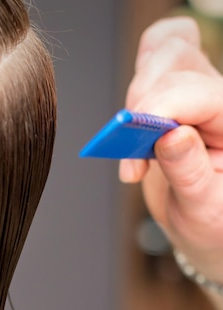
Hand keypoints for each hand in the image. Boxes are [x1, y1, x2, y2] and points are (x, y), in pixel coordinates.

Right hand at [120, 16, 222, 283]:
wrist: (212, 227)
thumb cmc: (215, 221)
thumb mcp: (205, 209)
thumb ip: (190, 173)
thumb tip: (171, 137)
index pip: (198, 91)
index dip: (158, 107)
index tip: (129, 136)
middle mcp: (222, 100)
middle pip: (177, 58)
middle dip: (143, 103)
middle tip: (133, 157)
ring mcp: (204, 89)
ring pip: (165, 49)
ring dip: (137, 96)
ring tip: (135, 149)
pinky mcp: (180, 90)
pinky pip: (158, 52)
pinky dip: (139, 80)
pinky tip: (134, 117)